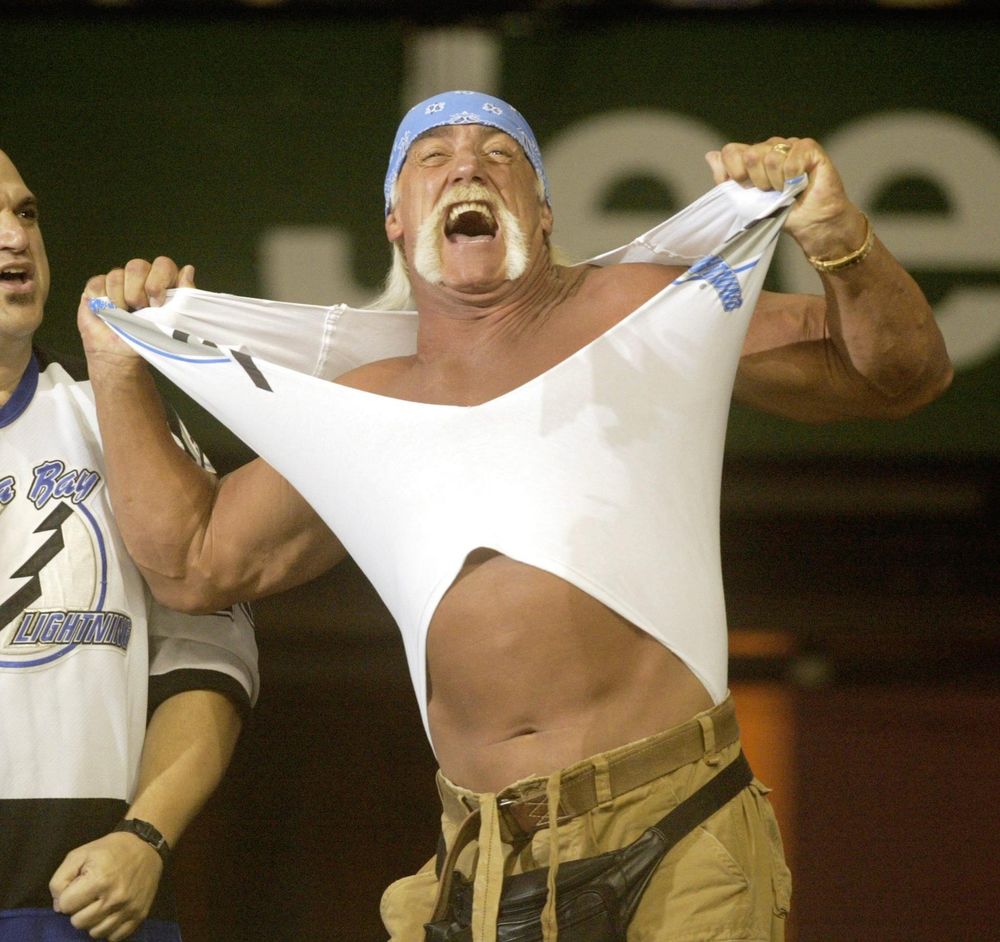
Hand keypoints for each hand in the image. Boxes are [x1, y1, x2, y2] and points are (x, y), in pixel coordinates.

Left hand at [49, 832, 163, 940]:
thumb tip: (59, 907)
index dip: (68, 896)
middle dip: (79, 910)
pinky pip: (115, 937)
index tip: (79, 886)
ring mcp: (129, 908)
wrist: (147, 846)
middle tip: (90, 896)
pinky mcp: (140, 915)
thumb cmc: (110, 849)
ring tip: (100, 905)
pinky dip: (110, 928)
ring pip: (95, 933)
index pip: (65, 905)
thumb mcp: (79, 854)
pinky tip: (111, 914)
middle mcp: (115, 898)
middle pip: (78, 922)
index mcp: (99, 879)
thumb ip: (60, 880)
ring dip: (93, 921)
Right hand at [77, 257, 194, 364]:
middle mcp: (140, 277)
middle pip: (137, 266)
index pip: (162, 264)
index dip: (158, 282)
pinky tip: (108, 313)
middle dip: (137, 293)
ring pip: (116, 274)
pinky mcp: (97, 288)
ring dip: (120, 300)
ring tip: (124, 317)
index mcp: (162, 282)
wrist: (122, 356)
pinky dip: (102, 301)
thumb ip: (183, 295)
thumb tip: (188, 270)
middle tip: (139, 311)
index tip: (157, 304)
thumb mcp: (173, 320)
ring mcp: (118, 281)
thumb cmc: (150, 339)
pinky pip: (97, 284)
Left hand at [705, 137, 866, 261]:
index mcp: (753, 157)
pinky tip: (800, 183)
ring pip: (771, 158)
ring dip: (777, 183)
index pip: (731, 151)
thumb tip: (710, 155)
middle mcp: (770, 147)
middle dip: (758, 181)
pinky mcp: (809, 148)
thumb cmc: (781, 212)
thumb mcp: (746, 200)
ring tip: (787, 190)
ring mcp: (790, 145)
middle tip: (771, 192)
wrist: (811, 223)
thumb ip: (727, 179)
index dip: (734, 171)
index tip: (745, 188)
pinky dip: (793, 178)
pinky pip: (791, 160)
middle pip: (750, 154)